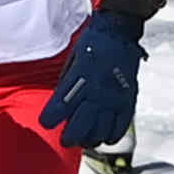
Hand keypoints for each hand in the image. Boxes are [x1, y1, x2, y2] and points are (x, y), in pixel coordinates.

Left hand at [45, 0, 153, 149]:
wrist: (119, 32)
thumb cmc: (92, 44)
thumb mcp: (73, 59)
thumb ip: (67, 83)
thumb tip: (59, 104)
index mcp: (80, 78)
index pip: (60, 107)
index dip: (50, 119)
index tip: (46, 123)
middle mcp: (97, 90)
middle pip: (81, 125)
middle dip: (70, 137)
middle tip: (66, 140)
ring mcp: (114, 97)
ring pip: (101, 130)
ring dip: (90, 139)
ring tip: (85, 140)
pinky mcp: (128, 100)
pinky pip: (120, 126)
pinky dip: (111, 136)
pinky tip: (105, 138)